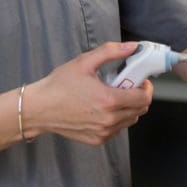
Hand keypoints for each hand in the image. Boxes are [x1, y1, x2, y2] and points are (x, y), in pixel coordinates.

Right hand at [25, 42, 153, 145]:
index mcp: (109, 100)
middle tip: (126, 85)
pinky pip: (118, 129)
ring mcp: (103, 132)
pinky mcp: (97, 140)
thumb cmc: (59, 85)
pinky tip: (103, 108)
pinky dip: (117, 118)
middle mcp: (109, 120)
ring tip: (113, 96)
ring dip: (129, 108)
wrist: (39, 109)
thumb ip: (111, 52)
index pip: (144, 98)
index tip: (140, 80)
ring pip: (131, 120)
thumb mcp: (84, 62)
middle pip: (141, 110)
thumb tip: (132, 47)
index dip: (146, 87)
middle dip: (139, 96)